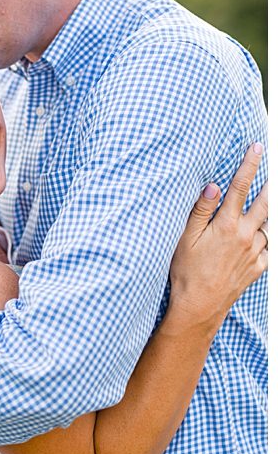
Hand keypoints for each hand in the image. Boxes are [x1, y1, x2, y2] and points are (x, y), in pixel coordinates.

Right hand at [166, 143, 266, 331]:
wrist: (200, 304)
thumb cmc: (186, 271)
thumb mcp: (185, 238)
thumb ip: (200, 210)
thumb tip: (212, 186)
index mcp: (227, 226)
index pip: (240, 188)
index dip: (249, 165)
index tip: (257, 148)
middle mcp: (246, 236)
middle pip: (265, 203)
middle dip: (272, 184)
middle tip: (276, 172)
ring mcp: (256, 251)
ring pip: (270, 224)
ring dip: (271, 211)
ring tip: (270, 200)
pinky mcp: (261, 266)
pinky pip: (271, 247)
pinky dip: (270, 238)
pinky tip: (265, 234)